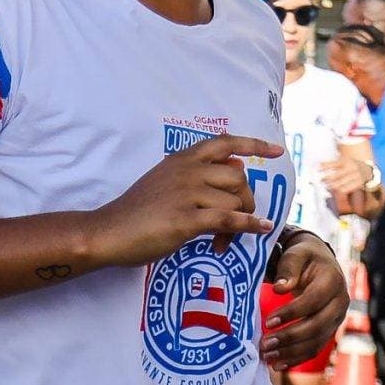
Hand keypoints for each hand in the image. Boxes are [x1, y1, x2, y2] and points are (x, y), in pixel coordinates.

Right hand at [90, 134, 284, 265]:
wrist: (109, 231)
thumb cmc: (137, 210)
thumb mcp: (165, 180)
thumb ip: (196, 174)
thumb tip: (235, 169)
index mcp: (182, 158)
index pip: (225, 143)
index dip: (253, 145)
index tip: (275, 151)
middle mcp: (187, 171)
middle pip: (238, 179)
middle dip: (245, 202)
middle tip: (235, 223)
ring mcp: (187, 193)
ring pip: (235, 202)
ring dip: (238, 224)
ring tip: (221, 242)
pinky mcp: (186, 219)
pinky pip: (229, 219)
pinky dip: (248, 225)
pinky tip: (259, 229)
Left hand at [261, 234, 347, 370]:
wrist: (320, 263)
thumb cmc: (304, 257)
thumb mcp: (296, 254)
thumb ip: (288, 267)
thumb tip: (279, 288)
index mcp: (333, 281)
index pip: (313, 301)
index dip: (292, 312)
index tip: (268, 321)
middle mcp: (340, 303)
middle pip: (317, 326)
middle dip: (289, 337)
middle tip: (265, 344)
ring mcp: (337, 319)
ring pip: (316, 341)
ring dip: (291, 352)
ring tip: (267, 357)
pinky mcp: (329, 330)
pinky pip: (315, 348)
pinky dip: (297, 358)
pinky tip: (278, 364)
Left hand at [317, 154, 373, 196]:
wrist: (368, 170)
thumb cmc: (352, 165)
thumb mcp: (344, 161)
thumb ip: (332, 164)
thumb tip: (318, 166)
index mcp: (347, 161)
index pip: (334, 164)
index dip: (325, 166)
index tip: (317, 169)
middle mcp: (352, 168)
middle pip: (336, 175)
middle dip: (327, 178)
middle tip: (321, 180)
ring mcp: (355, 176)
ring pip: (340, 183)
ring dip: (331, 185)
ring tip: (327, 185)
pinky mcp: (358, 183)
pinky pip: (346, 189)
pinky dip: (339, 190)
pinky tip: (335, 189)